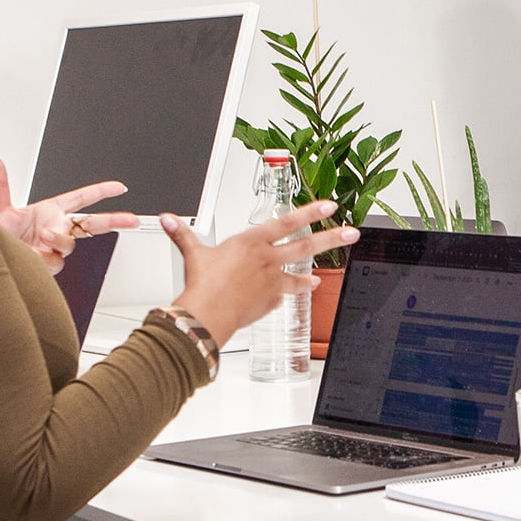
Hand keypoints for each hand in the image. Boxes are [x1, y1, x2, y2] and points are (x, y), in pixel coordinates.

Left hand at [0, 155, 143, 273]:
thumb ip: (0, 183)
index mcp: (48, 211)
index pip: (81, 198)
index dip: (100, 192)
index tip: (119, 187)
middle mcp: (55, 228)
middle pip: (92, 224)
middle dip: (115, 220)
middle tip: (133, 220)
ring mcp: (53, 248)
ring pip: (70, 244)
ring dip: (59, 239)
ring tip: (42, 237)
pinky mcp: (49, 264)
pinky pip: (57, 260)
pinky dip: (47, 256)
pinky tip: (35, 254)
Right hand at [162, 200, 349, 346]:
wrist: (208, 314)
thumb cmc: (203, 284)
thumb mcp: (193, 253)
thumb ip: (183, 234)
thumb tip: (168, 219)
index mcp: (251, 242)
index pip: (287, 221)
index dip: (310, 212)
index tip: (330, 206)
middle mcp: (267, 259)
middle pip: (306, 246)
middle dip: (332, 238)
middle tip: (352, 233)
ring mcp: (272, 282)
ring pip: (299, 275)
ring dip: (310, 277)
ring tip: (320, 278)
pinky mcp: (270, 302)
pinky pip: (281, 297)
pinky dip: (284, 297)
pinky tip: (284, 297)